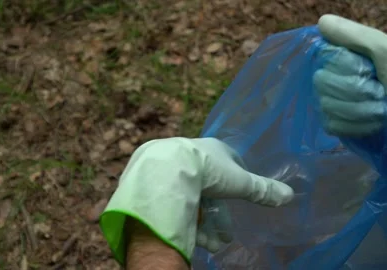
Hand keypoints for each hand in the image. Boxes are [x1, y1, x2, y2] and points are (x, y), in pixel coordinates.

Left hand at [100, 137, 292, 264]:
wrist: (165, 170)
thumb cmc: (207, 170)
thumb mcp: (238, 182)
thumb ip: (261, 190)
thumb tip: (290, 195)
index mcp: (214, 149)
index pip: (231, 165)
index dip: (238, 184)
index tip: (240, 200)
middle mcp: (194, 154)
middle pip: (211, 188)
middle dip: (219, 215)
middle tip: (224, 236)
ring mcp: (174, 166)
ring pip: (193, 198)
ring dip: (204, 223)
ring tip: (211, 244)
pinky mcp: (157, 179)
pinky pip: (176, 202)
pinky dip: (185, 219)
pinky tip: (192, 236)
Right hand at [313, 14, 386, 136]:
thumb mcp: (386, 53)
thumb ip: (355, 36)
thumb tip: (322, 21)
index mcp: (348, 58)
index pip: (323, 59)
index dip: (345, 67)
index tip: (367, 70)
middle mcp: (337, 77)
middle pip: (321, 83)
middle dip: (354, 90)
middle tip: (378, 91)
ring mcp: (335, 103)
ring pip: (325, 105)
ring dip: (359, 110)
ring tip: (379, 109)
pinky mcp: (337, 125)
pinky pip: (331, 124)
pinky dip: (355, 126)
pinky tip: (371, 123)